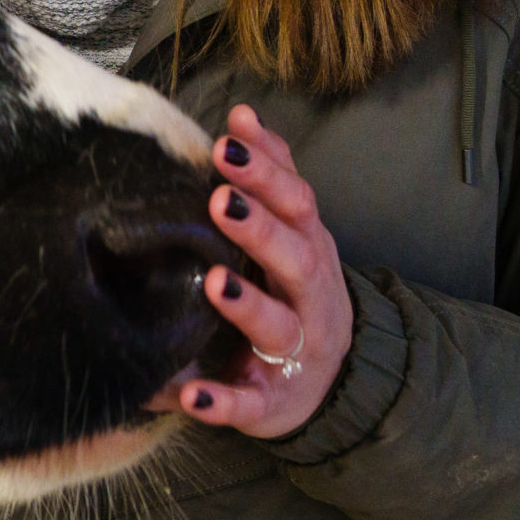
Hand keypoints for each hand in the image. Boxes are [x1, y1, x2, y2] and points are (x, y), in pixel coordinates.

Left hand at [169, 104, 354, 438]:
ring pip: (277, 327)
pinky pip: (248, 405)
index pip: (296, 202)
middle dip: (260, 229)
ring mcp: (294, 352)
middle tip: (220, 201)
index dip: (268, 171)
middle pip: (295, 257)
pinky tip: (189, 398)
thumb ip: (271, 178)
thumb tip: (242, 114)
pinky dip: (221, 403)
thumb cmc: (293, 292)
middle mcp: (310, 298)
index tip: (228, 141)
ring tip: (215, 284)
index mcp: (309, 250)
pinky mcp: (272, 404)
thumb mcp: (295, 234)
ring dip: (248, 306)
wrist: (329, 382)